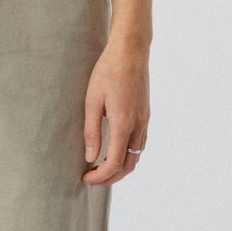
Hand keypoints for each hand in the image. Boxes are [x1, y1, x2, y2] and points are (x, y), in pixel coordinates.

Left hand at [81, 39, 149, 185]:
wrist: (130, 51)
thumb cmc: (108, 72)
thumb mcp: (92, 101)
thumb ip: (91, 132)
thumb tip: (90, 158)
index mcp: (123, 124)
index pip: (114, 163)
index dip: (100, 177)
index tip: (85, 178)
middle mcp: (138, 126)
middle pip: (128, 165)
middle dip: (110, 177)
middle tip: (91, 178)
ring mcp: (145, 121)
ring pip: (137, 156)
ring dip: (120, 167)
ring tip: (100, 167)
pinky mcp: (146, 115)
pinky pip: (140, 144)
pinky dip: (128, 155)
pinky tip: (114, 150)